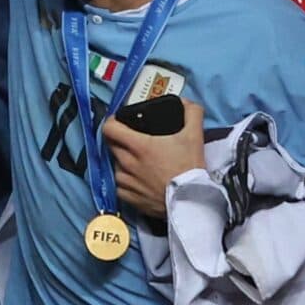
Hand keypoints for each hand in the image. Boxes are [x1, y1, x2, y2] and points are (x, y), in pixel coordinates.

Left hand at [103, 98, 206, 216]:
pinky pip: (120, 186)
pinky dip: (126, 181)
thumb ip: (191, 113)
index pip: (109, 128)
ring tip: (139, 162)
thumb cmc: (189, 169)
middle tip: (133, 141)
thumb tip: (186, 103)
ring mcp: (126, 182)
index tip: (120, 122)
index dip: (113, 122)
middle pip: (111, 145)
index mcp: (138, 146)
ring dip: (123, 162)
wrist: (190, 201)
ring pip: (116, 165)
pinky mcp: (128, 198)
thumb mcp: (194, 136)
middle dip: (120, 140)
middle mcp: (127, 163)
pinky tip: (139, 180)